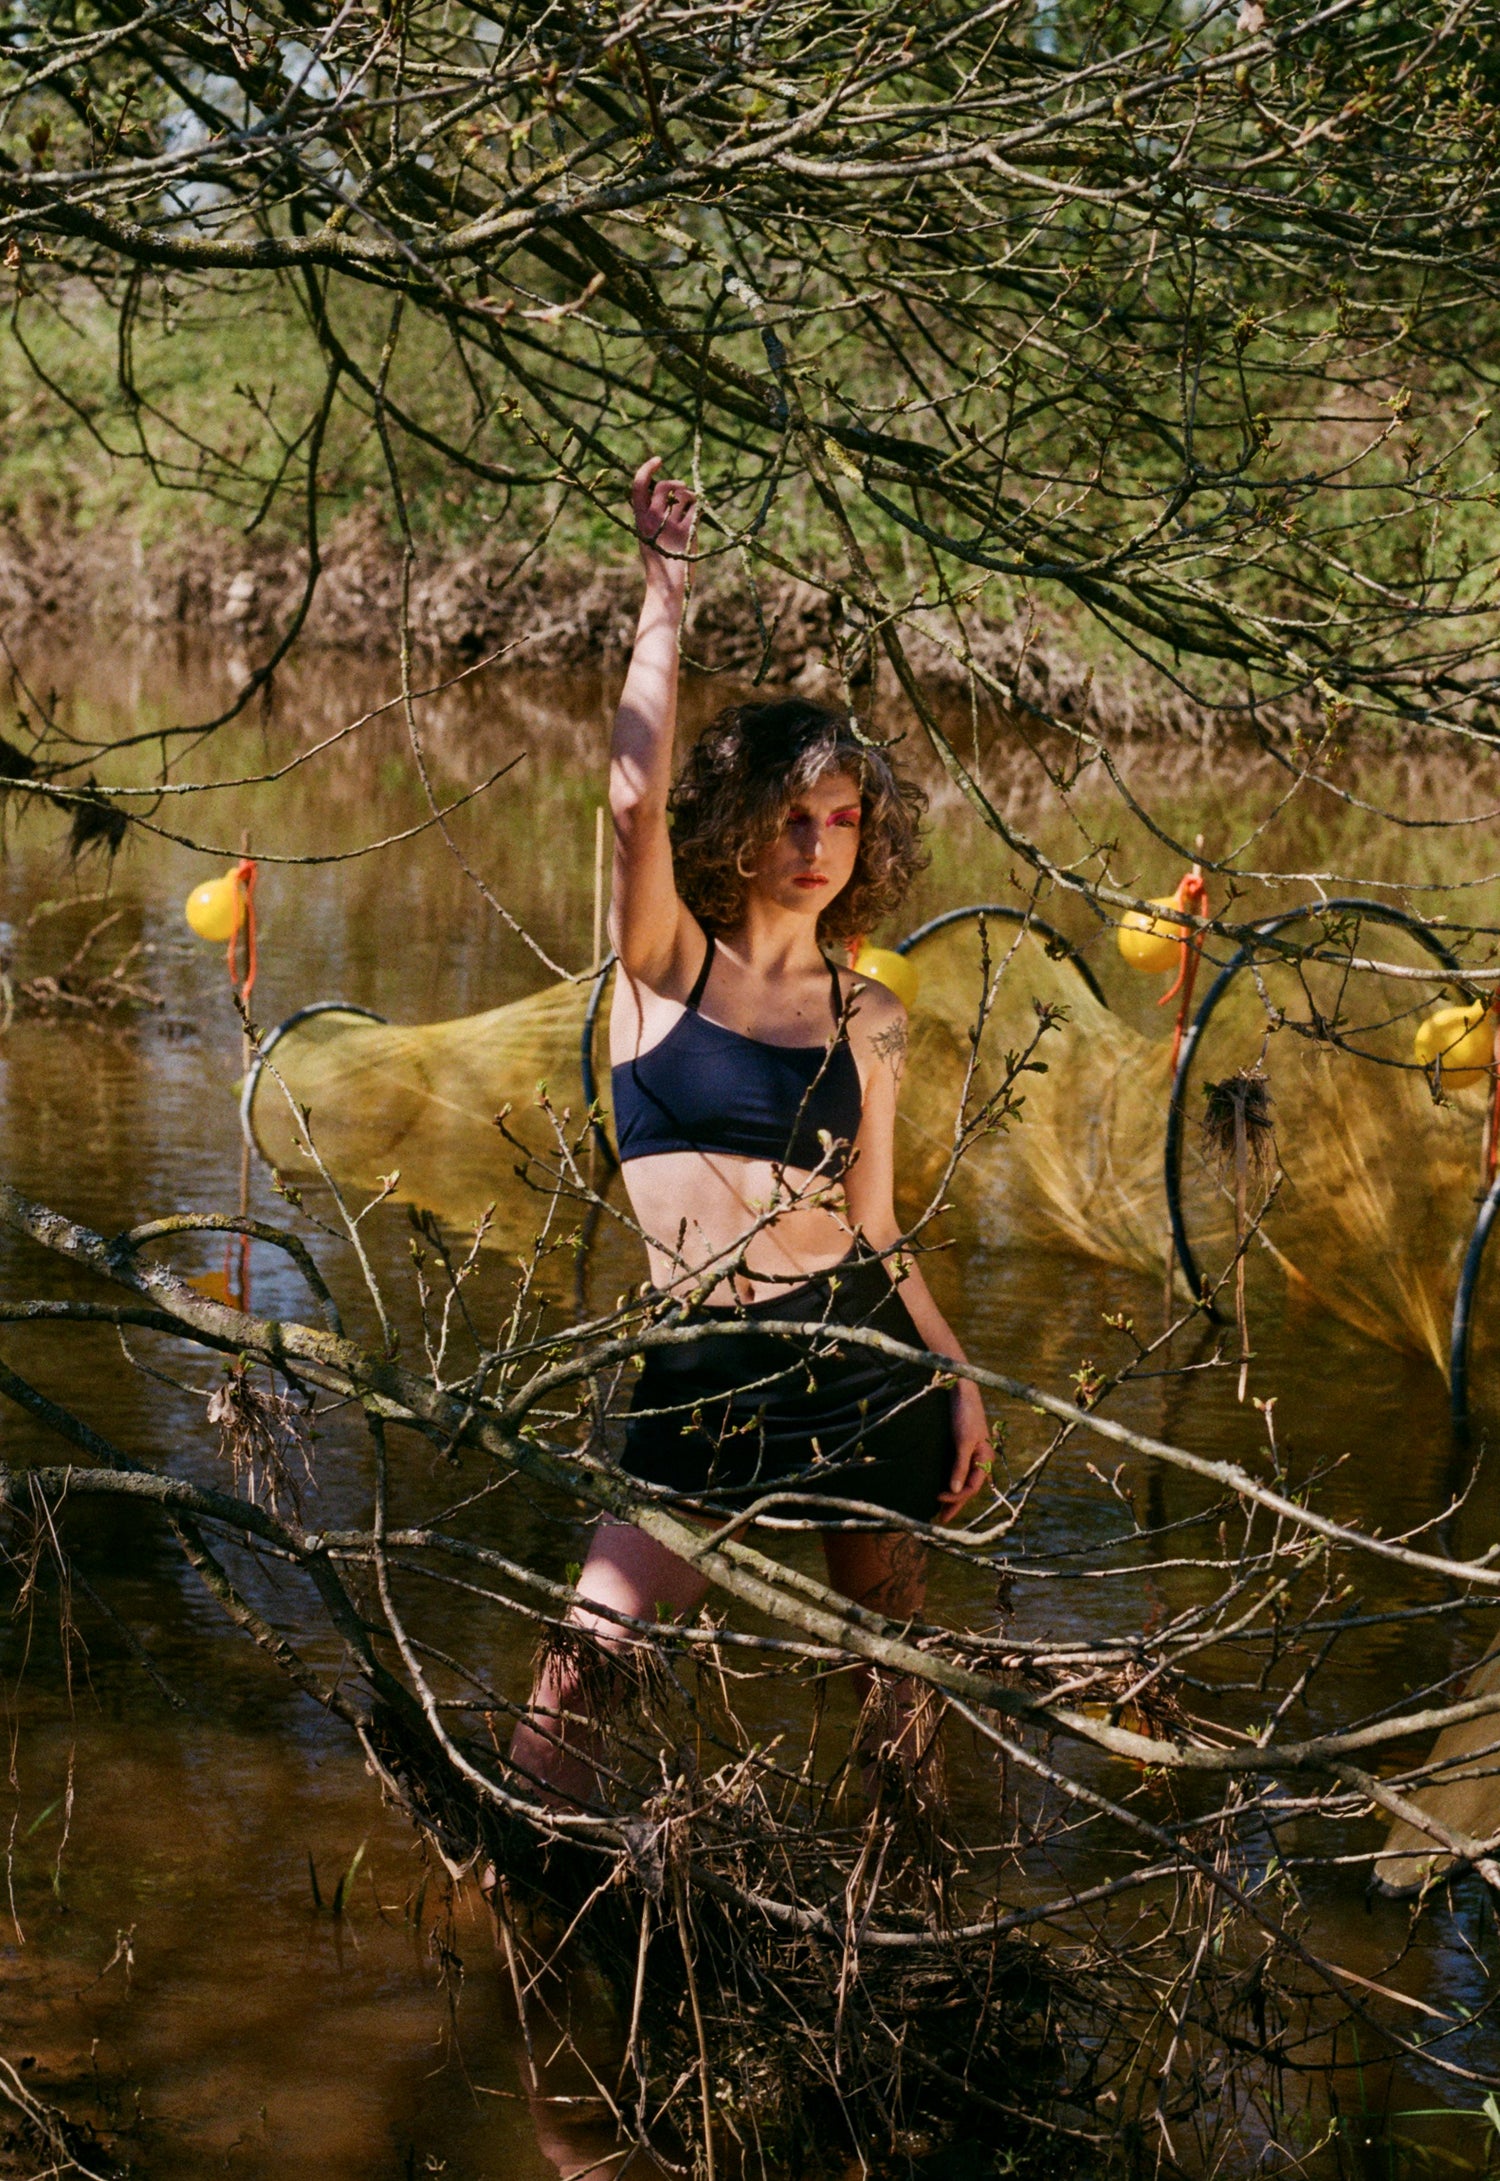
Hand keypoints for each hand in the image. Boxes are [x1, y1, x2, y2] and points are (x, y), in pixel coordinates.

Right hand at [631, 456, 696, 589]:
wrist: (665, 585)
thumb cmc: (658, 560)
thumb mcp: (646, 535)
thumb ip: (651, 515)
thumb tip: (666, 492)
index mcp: (639, 519)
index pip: (638, 485)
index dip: (647, 468)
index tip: (658, 460)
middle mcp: (653, 520)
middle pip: (665, 487)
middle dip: (676, 483)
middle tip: (683, 489)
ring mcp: (670, 526)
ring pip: (683, 496)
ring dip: (690, 496)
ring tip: (690, 505)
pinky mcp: (687, 533)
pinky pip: (695, 509)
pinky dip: (697, 509)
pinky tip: (695, 517)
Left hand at [937, 1378, 994, 1522]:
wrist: (960, 1387)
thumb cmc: (964, 1412)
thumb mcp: (963, 1440)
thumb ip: (960, 1465)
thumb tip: (956, 1491)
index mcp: (985, 1458)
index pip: (971, 1487)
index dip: (956, 1497)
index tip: (937, 1498)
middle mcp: (979, 1458)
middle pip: (967, 1487)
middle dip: (955, 1503)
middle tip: (940, 1519)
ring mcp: (970, 1452)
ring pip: (962, 1480)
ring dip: (952, 1495)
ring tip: (939, 1509)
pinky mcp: (959, 1445)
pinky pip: (956, 1470)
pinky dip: (949, 1481)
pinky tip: (940, 1486)